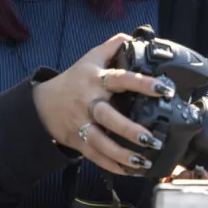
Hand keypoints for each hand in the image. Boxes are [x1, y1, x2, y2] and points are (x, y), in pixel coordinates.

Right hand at [33, 33, 172, 176]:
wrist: (42, 105)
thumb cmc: (73, 80)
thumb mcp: (90, 58)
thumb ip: (112, 46)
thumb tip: (135, 36)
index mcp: (96, 81)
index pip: (121, 79)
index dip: (143, 84)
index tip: (165, 89)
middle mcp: (89, 104)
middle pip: (108, 118)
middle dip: (130, 130)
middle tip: (151, 139)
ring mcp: (83, 125)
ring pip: (102, 143)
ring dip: (123, 155)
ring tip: (144, 161)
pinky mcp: (79, 143)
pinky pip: (97, 158)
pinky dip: (113, 166)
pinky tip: (130, 171)